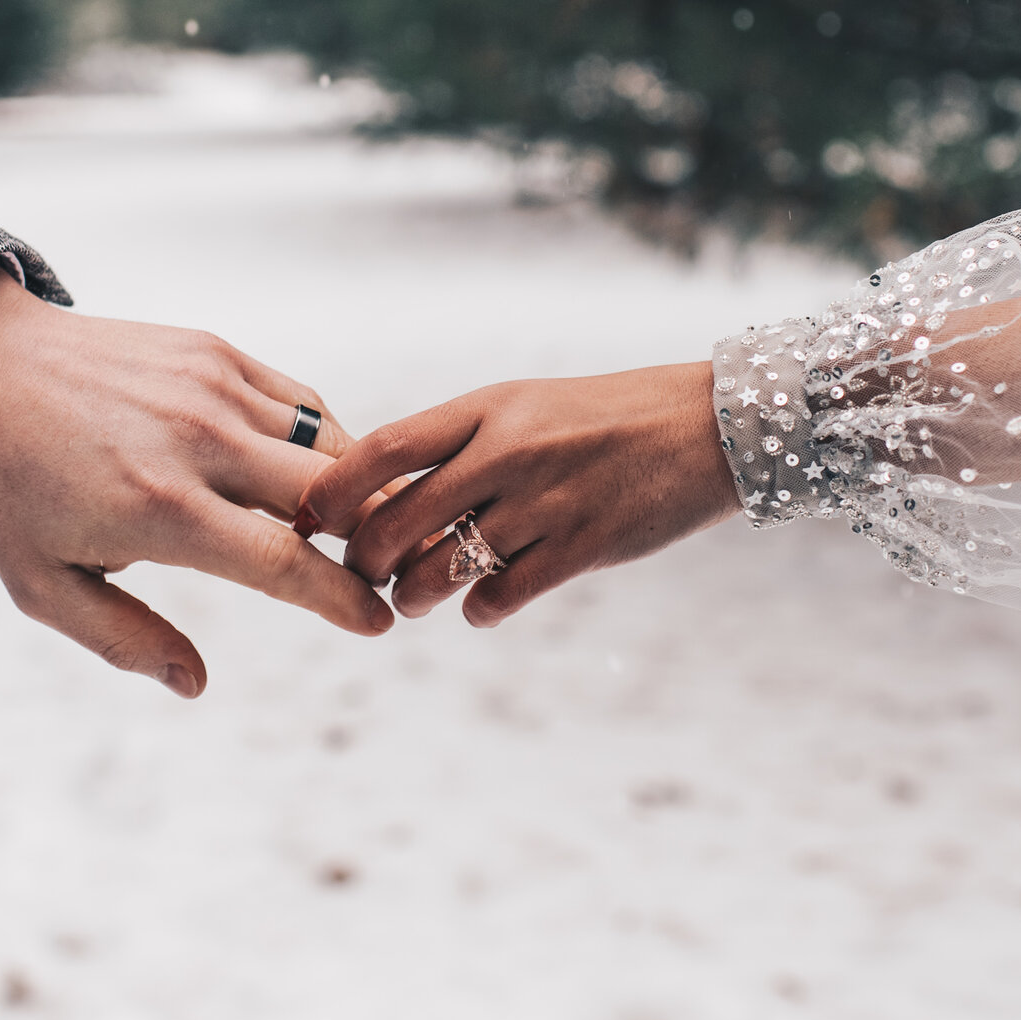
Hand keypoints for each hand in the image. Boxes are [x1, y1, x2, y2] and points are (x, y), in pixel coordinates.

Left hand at [0, 266, 393, 697]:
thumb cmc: (11, 487)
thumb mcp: (43, 584)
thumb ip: (123, 638)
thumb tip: (194, 684)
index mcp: (162, 510)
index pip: (285, 562)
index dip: (343, 600)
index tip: (378, 622)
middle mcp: (200, 443)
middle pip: (332, 498)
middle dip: (374, 543)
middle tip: (388, 575)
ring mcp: (213, 389)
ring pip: (328, 445)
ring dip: (356, 493)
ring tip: (363, 533)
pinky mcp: (216, 353)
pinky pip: (299, 405)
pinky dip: (323, 443)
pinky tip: (319, 476)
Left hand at [300, 363, 739, 626]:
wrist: (706, 427)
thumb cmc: (602, 417)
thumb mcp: (525, 407)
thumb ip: (459, 444)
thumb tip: (382, 494)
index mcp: (488, 408)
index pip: (384, 448)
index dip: (334, 492)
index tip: (314, 519)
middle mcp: (511, 451)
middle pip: (398, 520)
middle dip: (366, 560)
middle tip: (364, 573)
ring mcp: (548, 501)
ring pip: (442, 568)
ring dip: (414, 595)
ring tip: (415, 597)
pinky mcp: (585, 546)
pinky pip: (501, 596)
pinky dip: (478, 611)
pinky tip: (480, 607)